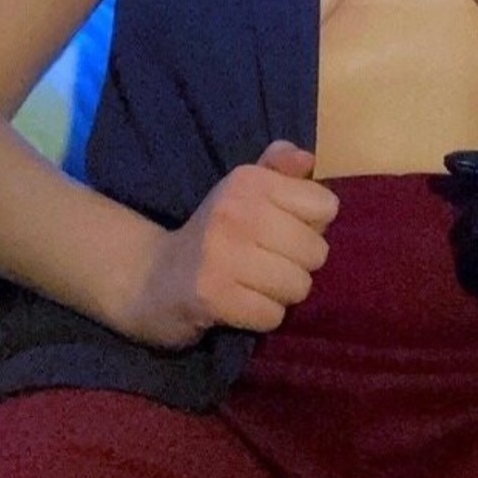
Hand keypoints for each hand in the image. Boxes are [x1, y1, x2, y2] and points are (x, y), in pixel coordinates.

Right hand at [122, 139, 339, 348]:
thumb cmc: (214, 230)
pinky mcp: (212, 296)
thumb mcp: (243, 189)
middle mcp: (236, 210)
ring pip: (298, 286)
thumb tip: (308, 160)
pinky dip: (262, 316)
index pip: (325, 206)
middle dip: (299, 265)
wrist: (151, 277)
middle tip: (268, 263)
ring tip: (255, 284)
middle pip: (316, 252)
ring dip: (282, 294)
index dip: (312, 225)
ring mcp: (222, 253)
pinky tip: (241, 304)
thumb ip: (279, 169)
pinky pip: (272, 315)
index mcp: (249, 180)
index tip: (284, 229)